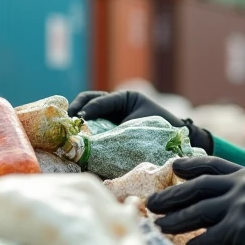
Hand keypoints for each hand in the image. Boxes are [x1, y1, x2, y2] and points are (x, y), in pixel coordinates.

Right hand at [69, 90, 213, 152]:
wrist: (177, 143)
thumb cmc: (161, 131)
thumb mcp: (138, 128)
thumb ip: (116, 133)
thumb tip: (92, 145)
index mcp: (123, 99)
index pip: (99, 100)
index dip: (88, 110)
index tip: (79, 120)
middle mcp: (114, 105)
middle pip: (88, 101)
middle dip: (75, 109)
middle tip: (67, 122)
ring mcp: (110, 116)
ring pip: (87, 113)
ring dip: (76, 120)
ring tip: (67, 131)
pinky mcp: (108, 130)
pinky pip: (93, 128)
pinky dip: (84, 133)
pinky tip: (76, 141)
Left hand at [148, 157, 244, 244]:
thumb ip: (244, 191)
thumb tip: (213, 199)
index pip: (213, 165)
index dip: (191, 165)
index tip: (174, 167)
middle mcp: (243, 186)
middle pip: (197, 188)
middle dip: (172, 195)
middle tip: (153, 202)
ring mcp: (241, 207)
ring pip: (197, 213)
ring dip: (175, 221)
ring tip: (160, 226)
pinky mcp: (241, 230)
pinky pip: (209, 238)